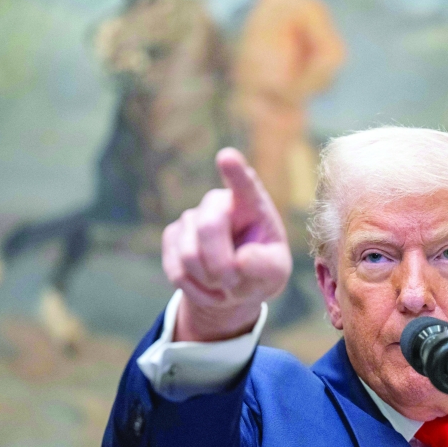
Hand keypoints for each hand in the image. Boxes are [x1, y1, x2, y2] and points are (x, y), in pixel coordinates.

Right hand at [162, 148, 291, 341]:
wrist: (233, 285)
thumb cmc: (261, 269)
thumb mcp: (275, 272)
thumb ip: (266, 266)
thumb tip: (240, 260)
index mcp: (251, 204)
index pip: (244, 184)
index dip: (235, 170)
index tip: (227, 156)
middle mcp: (218, 203)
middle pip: (209, 228)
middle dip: (221, 265)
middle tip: (234, 282)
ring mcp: (191, 217)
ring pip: (190, 256)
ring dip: (210, 282)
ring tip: (225, 284)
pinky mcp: (172, 237)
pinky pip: (177, 272)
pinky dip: (197, 290)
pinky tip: (209, 287)